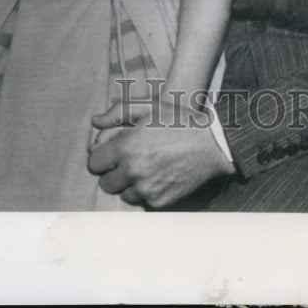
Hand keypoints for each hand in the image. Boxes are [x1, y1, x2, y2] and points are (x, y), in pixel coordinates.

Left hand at [88, 104, 233, 207]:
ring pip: (124, 194)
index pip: (94, 163)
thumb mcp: (149, 105)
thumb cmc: (179, 120)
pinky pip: (142, 202)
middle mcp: (132, 172)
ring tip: (146, 168)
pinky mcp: (159, 202)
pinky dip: (146, 192)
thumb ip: (117, 112)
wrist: (212, 144)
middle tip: (129, 160)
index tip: (113, 151)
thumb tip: (94, 121)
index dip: (102, 156)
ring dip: (129, 184)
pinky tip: (159, 176)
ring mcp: (146, 190)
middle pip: (106, 183)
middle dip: (114, 172)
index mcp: (126, 148)